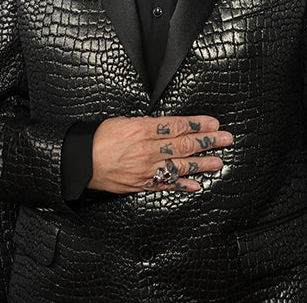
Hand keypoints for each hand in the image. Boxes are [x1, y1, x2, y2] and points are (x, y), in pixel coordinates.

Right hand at [88, 115, 232, 193]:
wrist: (81, 161)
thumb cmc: (98, 138)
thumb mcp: (122, 121)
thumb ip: (145, 124)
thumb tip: (166, 125)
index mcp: (142, 130)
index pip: (176, 126)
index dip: (197, 124)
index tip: (213, 123)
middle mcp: (147, 150)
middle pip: (183, 144)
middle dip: (207, 141)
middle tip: (225, 139)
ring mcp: (146, 169)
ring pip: (179, 166)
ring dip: (202, 163)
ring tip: (218, 161)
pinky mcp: (142, 184)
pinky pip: (166, 185)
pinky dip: (182, 185)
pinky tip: (197, 184)